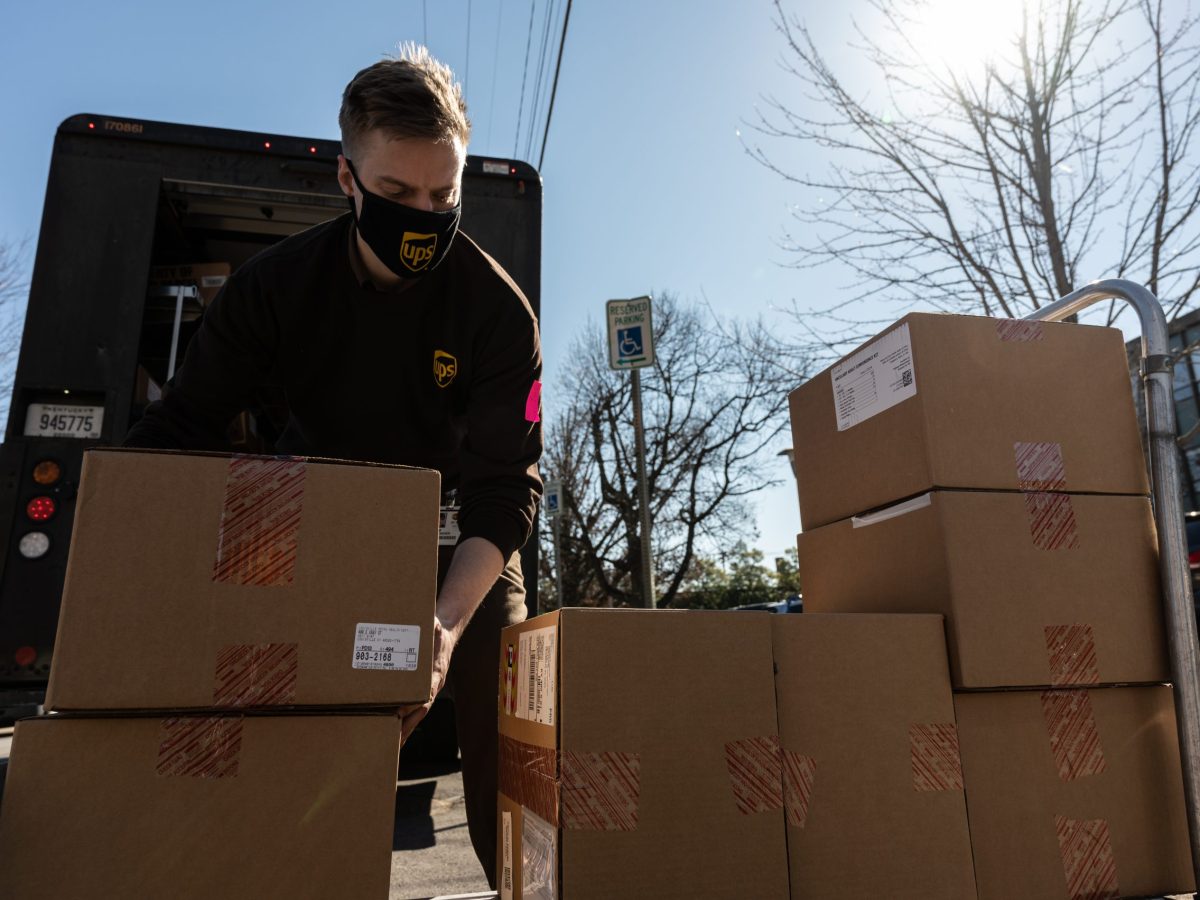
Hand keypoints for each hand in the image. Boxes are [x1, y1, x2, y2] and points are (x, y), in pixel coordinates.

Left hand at [400, 616, 456, 746]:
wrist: (446, 635)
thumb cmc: (438, 632)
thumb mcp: (436, 627)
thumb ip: (434, 625)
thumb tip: (433, 621)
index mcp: (436, 672)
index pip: (426, 692)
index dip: (413, 703)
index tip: (398, 712)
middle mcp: (433, 685)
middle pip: (421, 711)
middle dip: (407, 726)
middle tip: (393, 740)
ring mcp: (429, 690)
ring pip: (417, 715)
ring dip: (405, 730)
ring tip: (390, 746)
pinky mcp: (422, 691)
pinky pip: (414, 710)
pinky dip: (405, 723)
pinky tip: (394, 733)